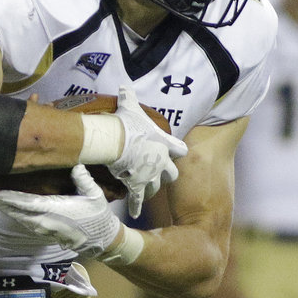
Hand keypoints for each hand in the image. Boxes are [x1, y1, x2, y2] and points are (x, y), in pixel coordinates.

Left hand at [0, 165, 122, 256]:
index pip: (27, 204)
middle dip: (3, 204)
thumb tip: (76, 165)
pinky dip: (17, 216)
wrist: (102, 239)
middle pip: (19, 212)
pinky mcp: (47, 232)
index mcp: (55, 210)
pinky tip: (11, 210)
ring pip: (21, 219)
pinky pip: (28, 224)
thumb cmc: (98, 215)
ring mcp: (46, 229)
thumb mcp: (95, 195)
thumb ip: (84, 180)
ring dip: (8, 210)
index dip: (10, 199)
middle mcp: (47, 221)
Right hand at [111, 85, 187, 217]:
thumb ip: (129, 97)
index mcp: (164, 144)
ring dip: (152, 188)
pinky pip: (139, 200)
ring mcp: (150, 175)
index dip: (177, 151)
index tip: (174, 152)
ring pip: (157, 188)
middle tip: (159, 174)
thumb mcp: (129, 107)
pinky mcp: (137, 186)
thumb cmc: (125, 123)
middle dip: (167, 174)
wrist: (116, 141)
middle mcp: (161, 162)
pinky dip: (136, 206)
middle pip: (173, 174)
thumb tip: (125, 86)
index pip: (181, 150)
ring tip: (144, 189)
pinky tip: (134, 212)